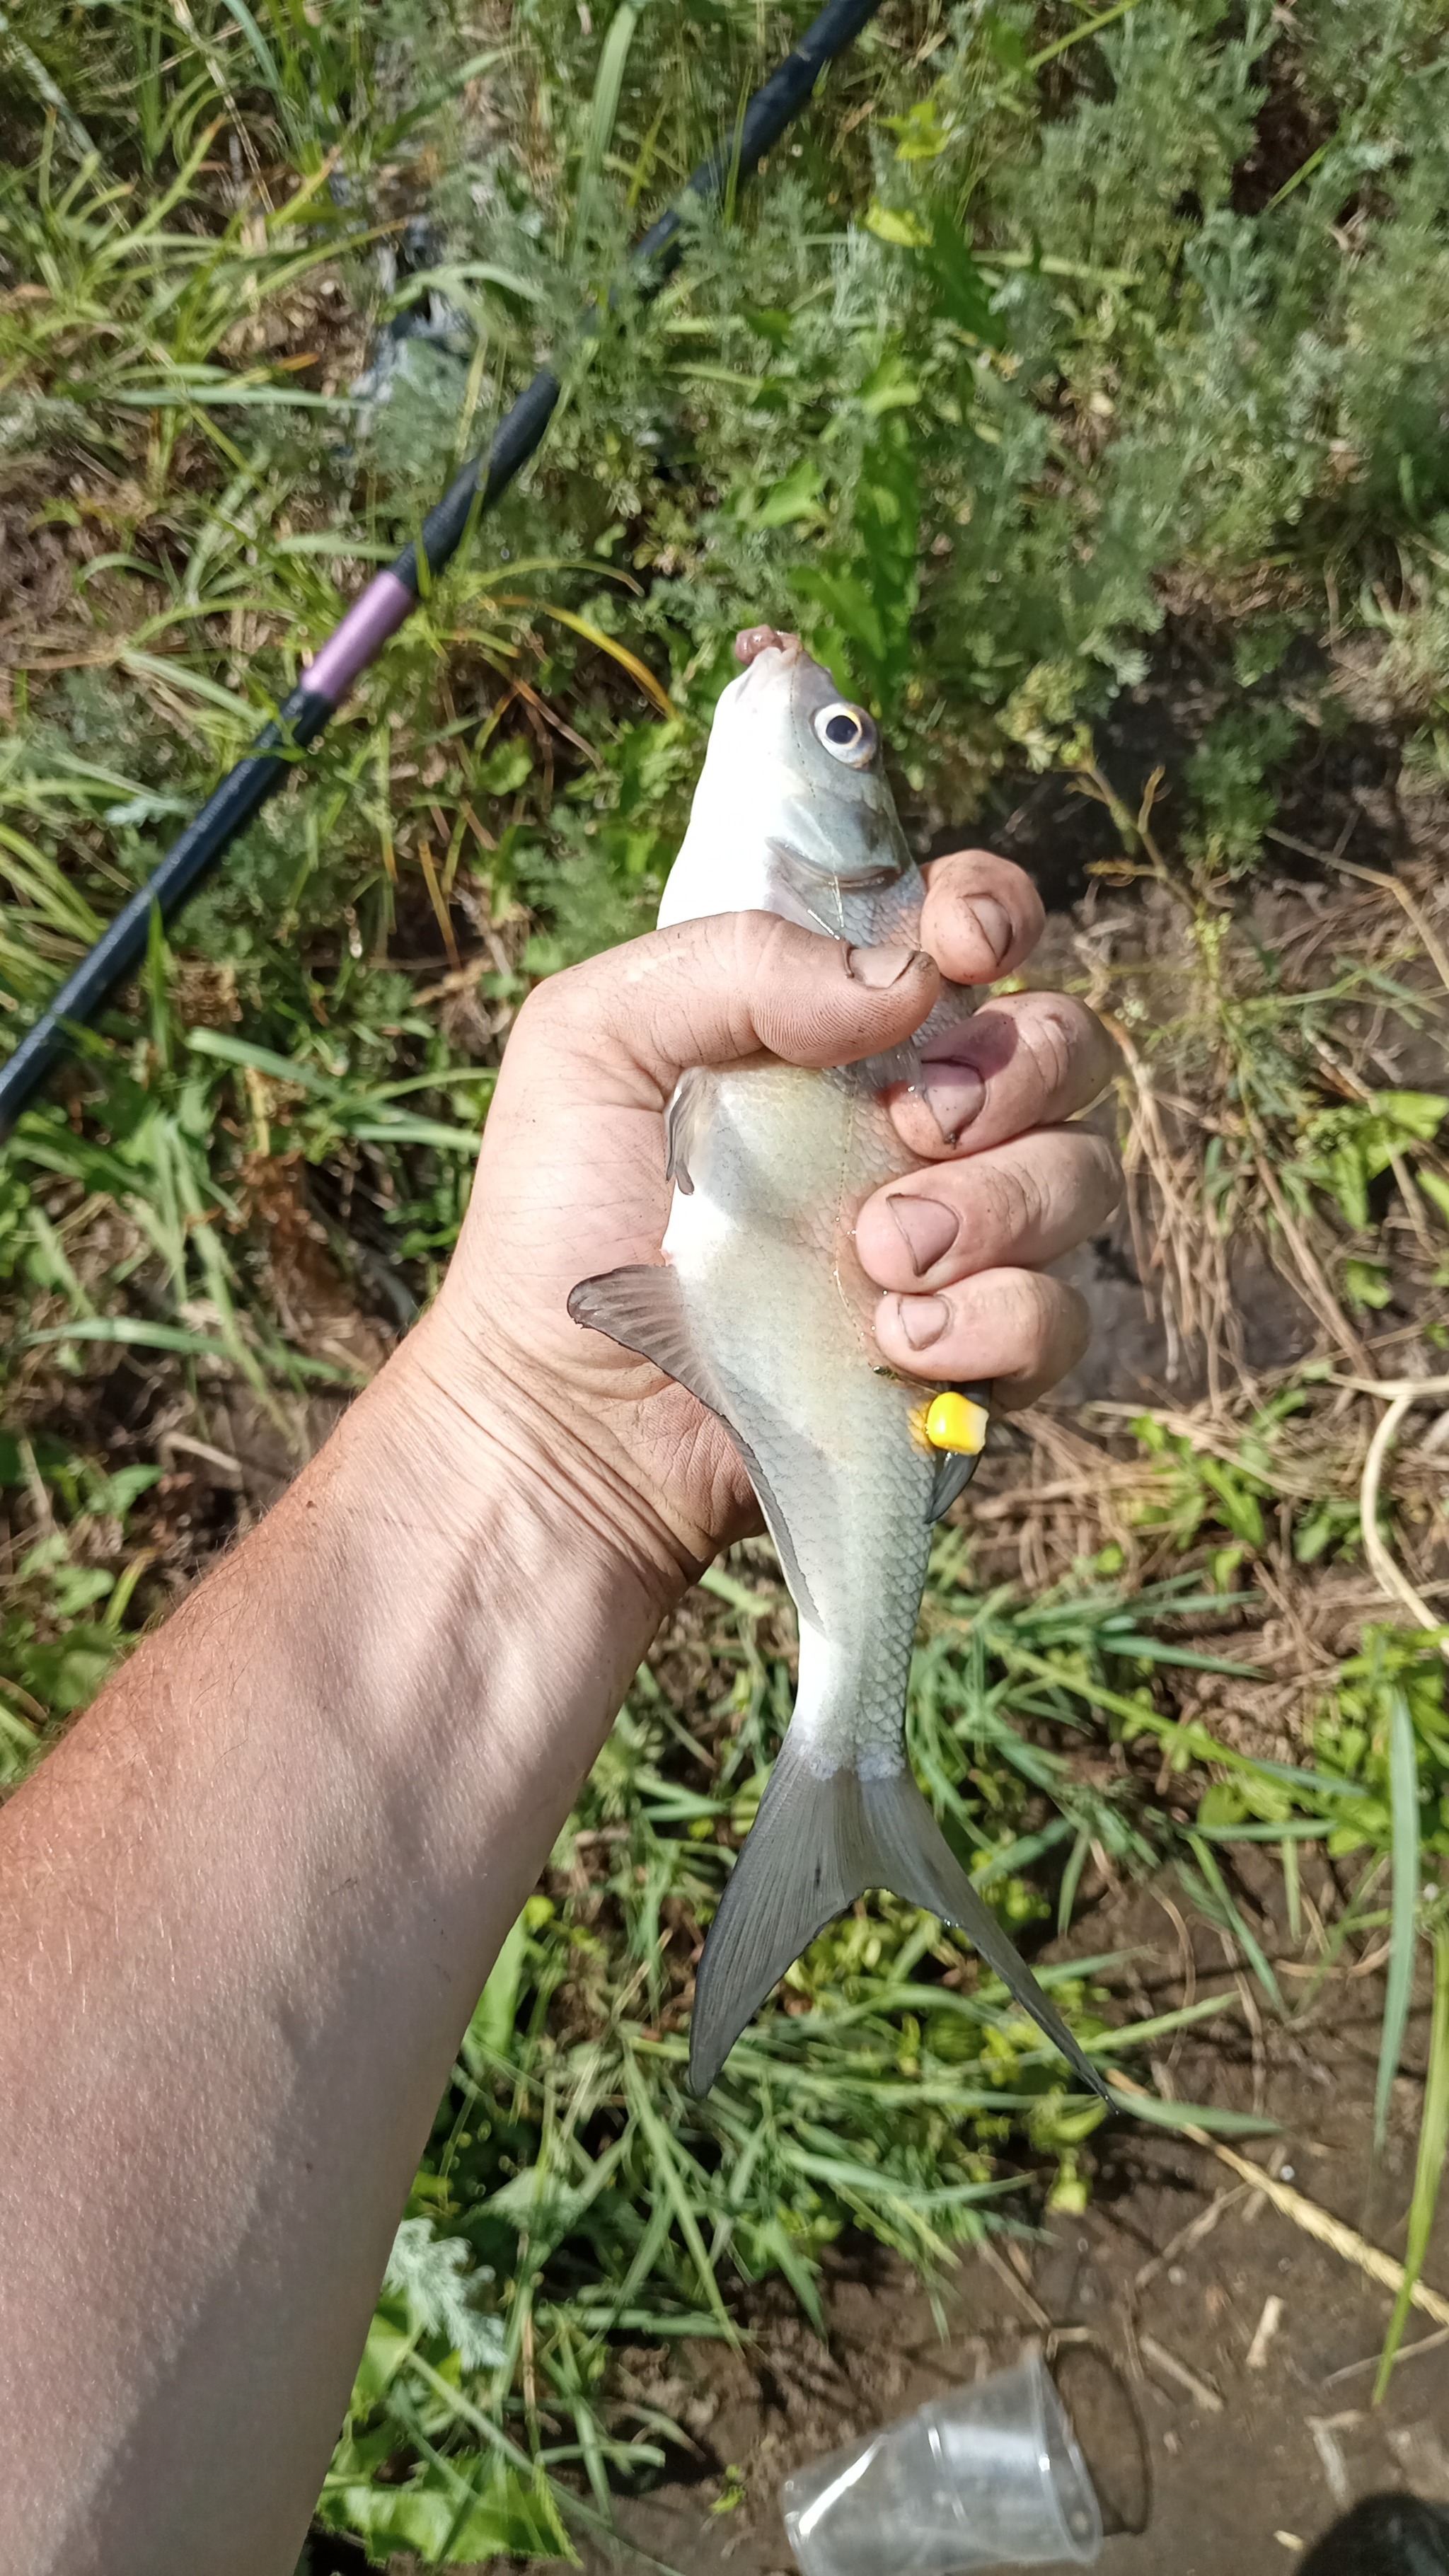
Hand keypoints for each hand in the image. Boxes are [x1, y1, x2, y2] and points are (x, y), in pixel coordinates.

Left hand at [416, 851, 1118, 1590]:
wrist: (562, 1413)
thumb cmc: (562, 1217)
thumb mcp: (593, 1041)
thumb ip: (734, 963)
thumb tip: (908, 978)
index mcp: (841, 1027)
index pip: (972, 929)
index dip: (994, 914)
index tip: (966, 947)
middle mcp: (920, 1120)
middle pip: (1067, 1046)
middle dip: (1015, 1072)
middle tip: (910, 1126)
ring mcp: (959, 1241)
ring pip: (1078, 1177)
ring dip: (993, 1206)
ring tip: (875, 1256)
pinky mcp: (974, 1357)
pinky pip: (1058, 1317)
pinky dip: (993, 1321)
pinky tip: (894, 1341)